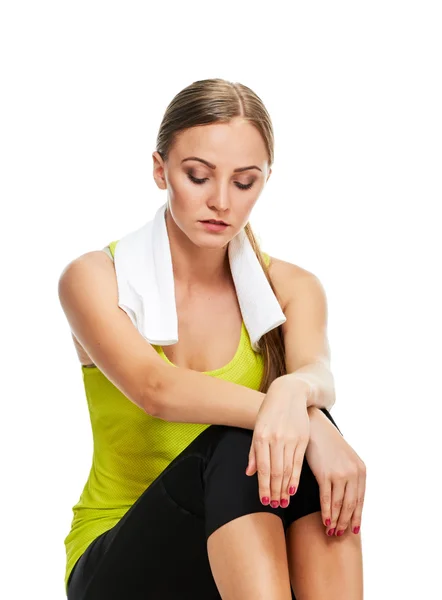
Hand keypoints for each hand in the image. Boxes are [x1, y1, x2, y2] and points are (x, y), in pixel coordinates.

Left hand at [245, 378, 310, 508]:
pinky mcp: (302, 439)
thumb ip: (253, 452)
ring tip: (284, 501)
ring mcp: (290, 439)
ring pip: (287, 469)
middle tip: (275, 505)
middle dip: (275, 491)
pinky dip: (296, 478)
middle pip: (275, 471)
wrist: (289, 393)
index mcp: (261, 437)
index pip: (262, 468)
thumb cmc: (270, 412)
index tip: (265, 501)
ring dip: (285, 488)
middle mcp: (275, 439)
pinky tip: (293, 489)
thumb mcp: (258, 428)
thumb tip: (249, 473)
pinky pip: (299, 463)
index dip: (263, 486)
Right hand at [306, 408, 365, 536]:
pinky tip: (324, 521)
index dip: (356, 517)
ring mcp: (340, 474)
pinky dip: (326, 513)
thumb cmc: (328, 444)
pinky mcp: (326, 474)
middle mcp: (354, 473)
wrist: (315, 427)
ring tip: (331, 531)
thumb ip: (350, 476)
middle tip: (340, 535)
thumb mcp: (345, 459)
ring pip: (339, 505)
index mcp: (361, 470)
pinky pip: (327, 499)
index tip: (352, 529)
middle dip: (345, 522)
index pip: (360, 500)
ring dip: (336, 521)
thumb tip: (348, 499)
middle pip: (351, 505)